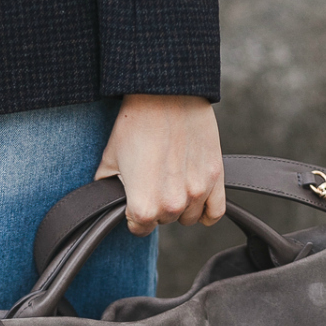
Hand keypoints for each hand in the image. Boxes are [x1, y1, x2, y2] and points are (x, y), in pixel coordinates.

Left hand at [94, 94, 225, 235]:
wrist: (165, 96)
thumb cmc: (135, 125)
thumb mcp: (108, 161)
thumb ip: (109, 192)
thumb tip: (111, 203)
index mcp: (143, 205)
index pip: (139, 228)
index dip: (133, 216)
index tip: (134, 202)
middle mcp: (172, 204)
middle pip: (165, 220)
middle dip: (157, 206)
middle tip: (152, 181)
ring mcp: (197, 191)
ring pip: (189, 217)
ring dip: (181, 206)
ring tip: (172, 182)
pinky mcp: (215, 177)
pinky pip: (216, 212)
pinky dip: (207, 211)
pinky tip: (197, 200)